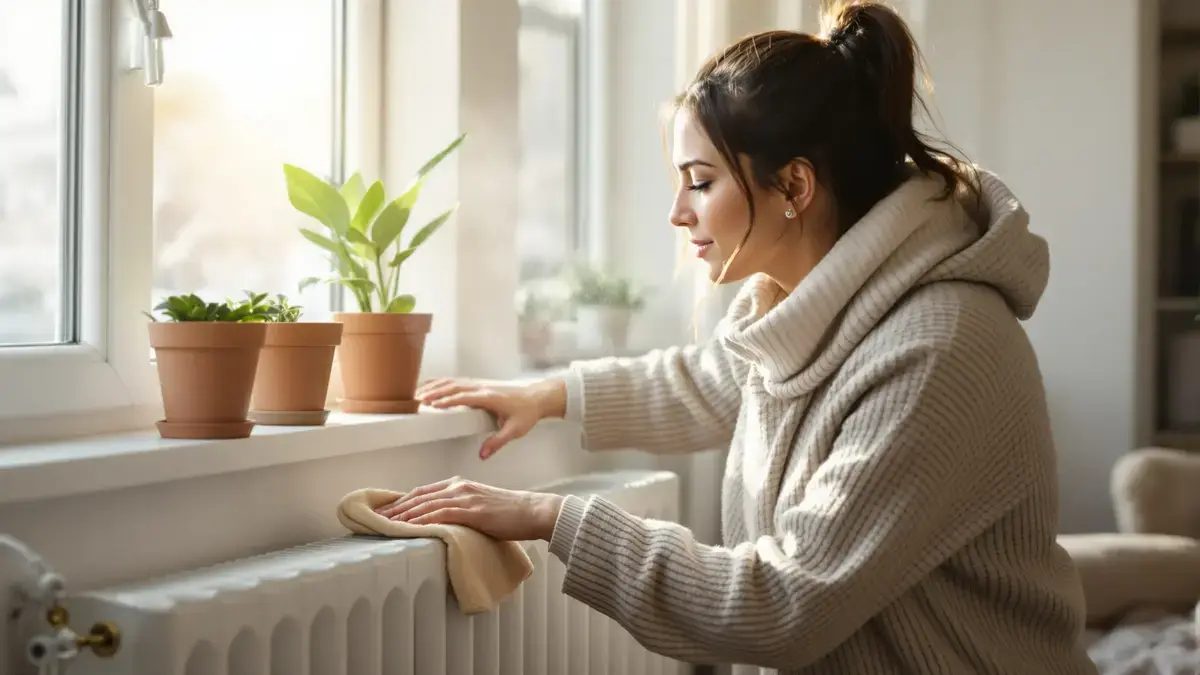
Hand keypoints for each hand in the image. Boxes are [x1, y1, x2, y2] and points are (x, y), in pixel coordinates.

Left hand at [375, 476, 564, 541]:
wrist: (532, 511)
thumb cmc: (509, 512)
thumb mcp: (479, 507)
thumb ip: (459, 510)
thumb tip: (441, 524)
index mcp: (460, 484)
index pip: (423, 492)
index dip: (402, 501)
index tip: (386, 511)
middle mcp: (459, 486)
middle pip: (419, 496)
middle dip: (395, 508)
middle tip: (376, 518)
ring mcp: (465, 497)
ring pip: (426, 504)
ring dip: (403, 514)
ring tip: (386, 523)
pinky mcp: (472, 510)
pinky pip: (441, 513)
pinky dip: (423, 519)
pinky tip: (411, 525)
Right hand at [416, 377, 566, 458]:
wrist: (537, 397)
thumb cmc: (526, 413)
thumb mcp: (515, 431)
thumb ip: (497, 442)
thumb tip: (482, 455)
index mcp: (489, 397)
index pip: (464, 397)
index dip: (447, 401)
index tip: (431, 405)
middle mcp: (482, 388)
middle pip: (454, 386)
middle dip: (434, 392)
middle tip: (416, 400)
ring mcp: (480, 384)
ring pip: (453, 382)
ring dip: (435, 386)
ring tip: (417, 393)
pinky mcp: (479, 385)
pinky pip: (457, 381)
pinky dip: (442, 383)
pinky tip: (431, 387)